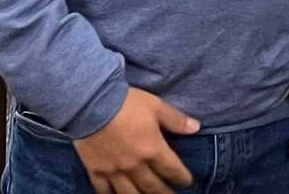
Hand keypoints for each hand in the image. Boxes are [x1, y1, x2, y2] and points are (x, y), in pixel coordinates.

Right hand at [73, 87, 198, 193]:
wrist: (92, 105)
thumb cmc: (127, 103)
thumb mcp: (157, 106)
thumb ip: (176, 120)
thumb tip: (196, 128)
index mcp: (153, 149)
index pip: (172, 169)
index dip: (182, 177)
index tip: (188, 182)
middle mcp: (135, 165)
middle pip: (153, 186)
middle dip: (164, 192)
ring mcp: (114, 171)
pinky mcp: (96, 171)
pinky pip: (104, 191)